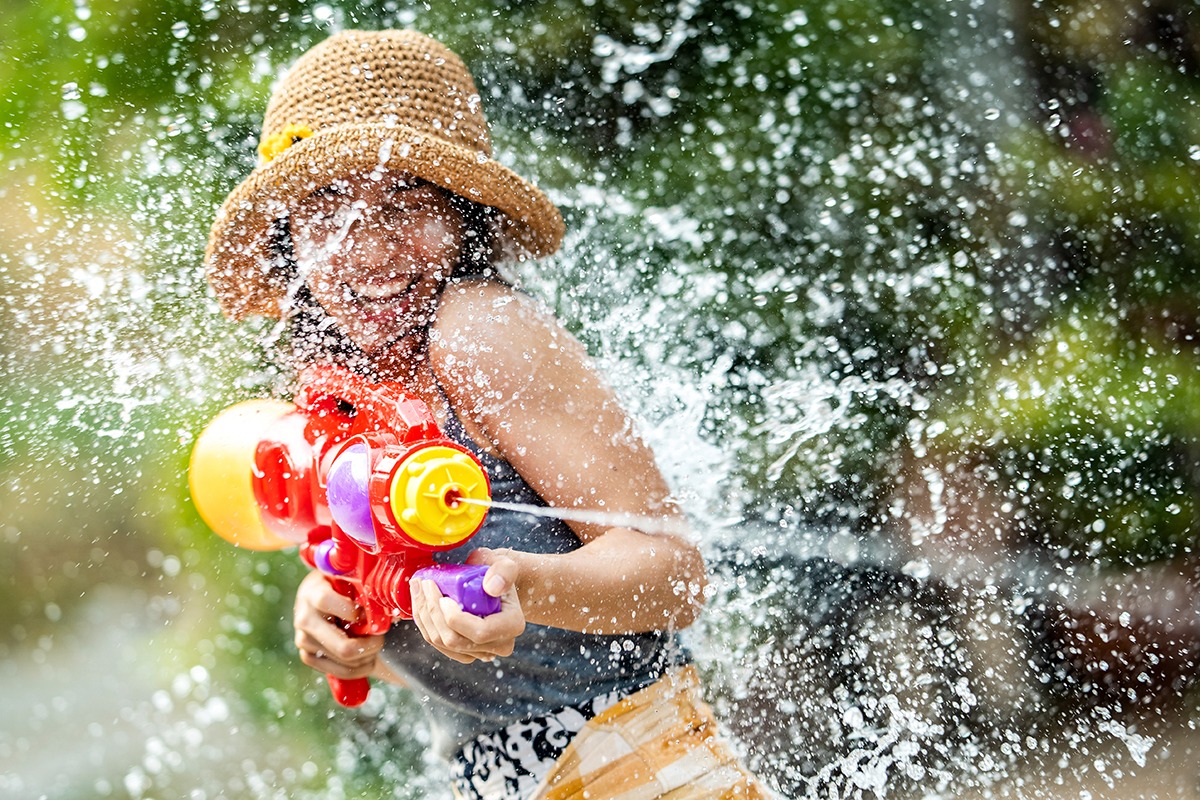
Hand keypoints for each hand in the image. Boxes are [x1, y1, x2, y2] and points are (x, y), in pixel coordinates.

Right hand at [293, 570, 384, 679]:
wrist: (316, 597)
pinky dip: (359, 669)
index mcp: (312, 593)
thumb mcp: (347, 579)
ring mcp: (304, 640)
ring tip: (374, 645)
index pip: (328, 603)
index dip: (355, 612)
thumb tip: (388, 611)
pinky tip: (366, 658)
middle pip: (343, 647)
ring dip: (367, 657)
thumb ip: (363, 590)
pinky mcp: (307, 656)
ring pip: (345, 661)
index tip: (370, 613)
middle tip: (380, 638)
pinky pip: (338, 672)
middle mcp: (305, 619)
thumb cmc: (339, 586)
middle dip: (371, 646)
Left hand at [409, 550, 525, 663]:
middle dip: (433, 613)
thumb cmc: (499, 572)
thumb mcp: (506, 563)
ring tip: (418, 588)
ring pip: (442, 643)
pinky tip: (420, 601)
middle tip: (423, 584)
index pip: (479, 632)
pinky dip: (425, 622)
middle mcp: (499, 645)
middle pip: (455, 640)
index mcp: (512, 625)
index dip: (456, 619)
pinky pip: (438, 643)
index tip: (442, 597)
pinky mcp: (464, 651)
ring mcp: (480, 652)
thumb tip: (491, 587)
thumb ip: (504, 571)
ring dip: (424, 616)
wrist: (495, 583)